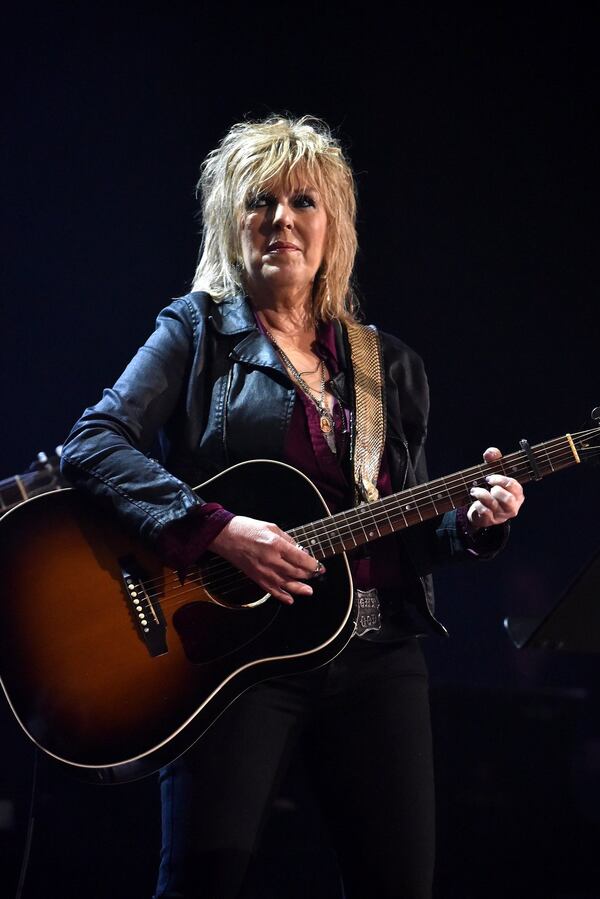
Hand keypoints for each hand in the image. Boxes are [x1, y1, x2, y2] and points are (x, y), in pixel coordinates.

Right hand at [207, 515, 323, 604]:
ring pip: (286, 584)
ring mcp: (263, 571)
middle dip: (309, 575)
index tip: (319, 565)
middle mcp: (271, 560)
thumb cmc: (247, 529)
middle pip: (296, 573)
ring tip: (309, 591)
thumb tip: (300, 551)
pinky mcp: (256, 577)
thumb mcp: (272, 527)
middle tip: (316, 574)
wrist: (225, 536)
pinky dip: (282, 596)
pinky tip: (289, 600)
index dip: (313, 564)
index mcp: (277, 545)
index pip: (301, 559)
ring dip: (300, 588)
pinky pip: (271, 590)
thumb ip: (288, 540)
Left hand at [467, 447, 524, 530]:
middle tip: (486, 484)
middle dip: (495, 489)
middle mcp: (512, 506)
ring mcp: (501, 515)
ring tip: (474, 490)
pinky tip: (475, 501)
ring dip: (481, 494)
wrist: (480, 510)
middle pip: (508, 498)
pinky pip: (484, 512)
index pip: (514, 486)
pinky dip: (478, 504)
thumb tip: (490, 453)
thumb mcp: (494, 472)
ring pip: (494, 504)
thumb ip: (494, 460)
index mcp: (517, 495)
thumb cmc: (491, 488)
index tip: (490, 477)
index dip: (501, 480)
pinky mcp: (490, 521)